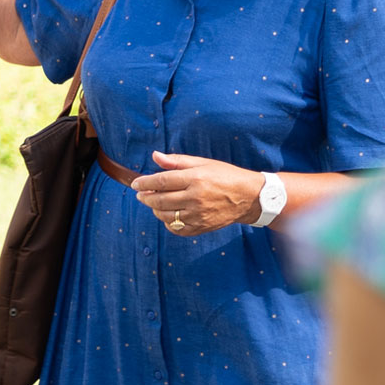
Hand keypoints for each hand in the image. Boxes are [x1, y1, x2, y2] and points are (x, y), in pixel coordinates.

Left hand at [132, 152, 263, 235]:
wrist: (249, 197)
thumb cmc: (225, 175)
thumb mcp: (202, 163)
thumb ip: (177, 161)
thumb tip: (155, 156)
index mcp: (195, 179)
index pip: (162, 181)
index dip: (145, 183)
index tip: (135, 184)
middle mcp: (196, 198)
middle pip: (160, 200)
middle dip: (146, 197)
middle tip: (140, 194)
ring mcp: (198, 215)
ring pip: (166, 216)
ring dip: (155, 209)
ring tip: (154, 203)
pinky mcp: (202, 227)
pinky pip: (177, 229)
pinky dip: (168, 223)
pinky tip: (168, 215)